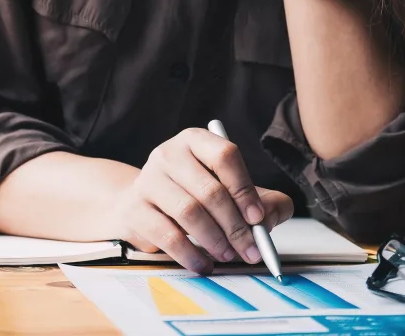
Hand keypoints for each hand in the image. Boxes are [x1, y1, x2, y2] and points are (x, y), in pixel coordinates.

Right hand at [106, 128, 293, 273]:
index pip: (225, 155)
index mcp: (196, 140)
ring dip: (214, 240)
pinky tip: (204, 264)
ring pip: (189, 212)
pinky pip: (167, 235)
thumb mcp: (229, 190)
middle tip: (250, 249)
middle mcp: (169, 153)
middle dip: (235, 225)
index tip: (258, 218)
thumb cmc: (193, 195)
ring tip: (228, 255)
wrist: (140, 204)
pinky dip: (190, 255)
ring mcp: (149, 179)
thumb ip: (262, 201)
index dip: (244, 188)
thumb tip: (269, 217)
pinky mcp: (135, 208)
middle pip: (209, 189)